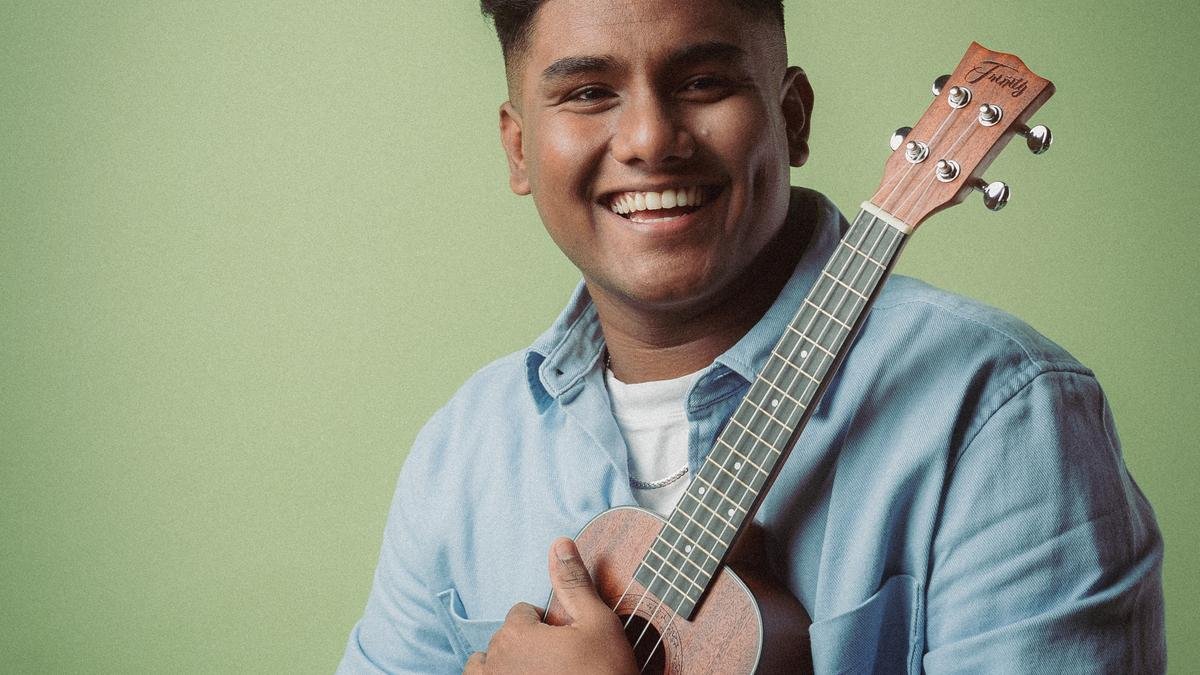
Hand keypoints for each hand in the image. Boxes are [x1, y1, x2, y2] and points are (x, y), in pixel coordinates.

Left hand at [463, 537, 636, 673]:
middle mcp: (496, 661)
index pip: (522, 613)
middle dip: (528, 644)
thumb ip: (574, 583)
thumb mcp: (598, 624)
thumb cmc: (604, 673)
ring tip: (536, 671)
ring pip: (485, 665)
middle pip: (505, 638)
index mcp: (517, 634)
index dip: (546, 624)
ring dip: (504, 665)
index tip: (565, 640)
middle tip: (558, 661)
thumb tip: (560, 543)